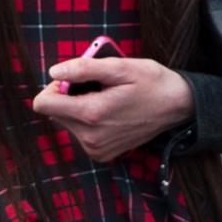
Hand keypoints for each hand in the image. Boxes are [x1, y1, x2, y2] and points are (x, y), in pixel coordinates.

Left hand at [32, 57, 193, 163]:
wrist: (178, 107)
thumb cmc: (152, 82)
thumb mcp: (120, 67)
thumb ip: (83, 68)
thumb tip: (53, 71)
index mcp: (91, 115)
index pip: (43, 104)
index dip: (53, 86)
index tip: (72, 79)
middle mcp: (90, 138)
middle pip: (54, 112)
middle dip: (68, 95)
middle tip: (96, 86)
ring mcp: (95, 149)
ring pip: (66, 122)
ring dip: (79, 107)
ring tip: (106, 98)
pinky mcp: (101, 154)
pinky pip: (80, 133)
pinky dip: (88, 120)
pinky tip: (110, 111)